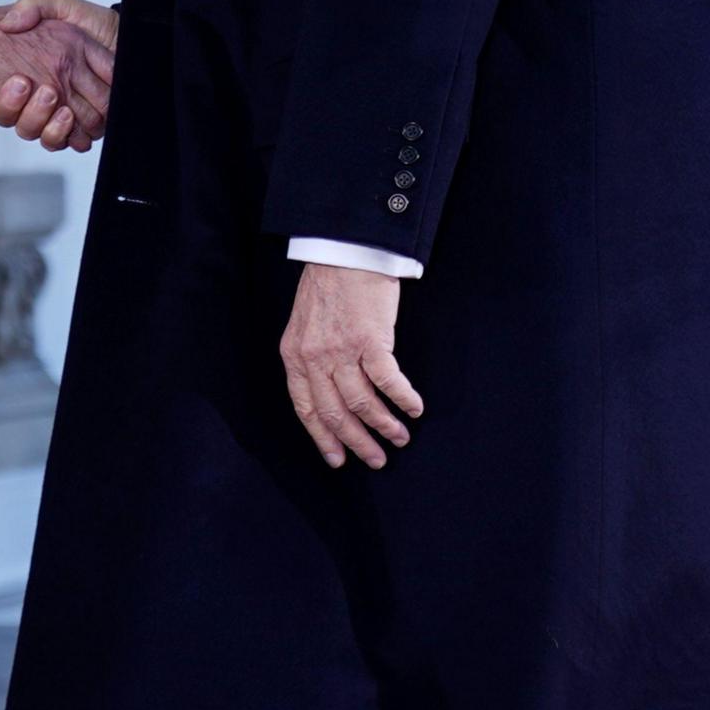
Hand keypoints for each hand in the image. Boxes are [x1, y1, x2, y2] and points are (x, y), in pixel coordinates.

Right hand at [0, 0, 112, 151]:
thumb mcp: (60, 6)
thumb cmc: (95, 23)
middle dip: (14, 104)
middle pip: (12, 115)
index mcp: (31, 68)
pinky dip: (60, 134)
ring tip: (48, 95)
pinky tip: (65, 116)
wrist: (128, 36)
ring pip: (32, 130)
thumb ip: (33, 7)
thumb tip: (6, 24)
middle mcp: (41, 92)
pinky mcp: (76, 127)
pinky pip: (58, 141)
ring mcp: (58, 111)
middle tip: (22, 83)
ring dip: (37, 118)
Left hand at [281, 263, 422, 469]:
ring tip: (400, 437)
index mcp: (294, 356)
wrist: (345, 249)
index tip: (338, 460)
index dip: (323, 439)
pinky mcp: (370, 340)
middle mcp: (314, 358)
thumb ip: (312, 357)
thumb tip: (331, 391)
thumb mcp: (305, 324)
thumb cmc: (329, 284)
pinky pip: (388, 382)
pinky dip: (403, 399)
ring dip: (384, 426)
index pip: (306, 409)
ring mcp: (341, 350)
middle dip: (357, 442)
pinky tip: (414, 408)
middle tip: (377, 460)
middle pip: (335, 414)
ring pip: (362, 404)